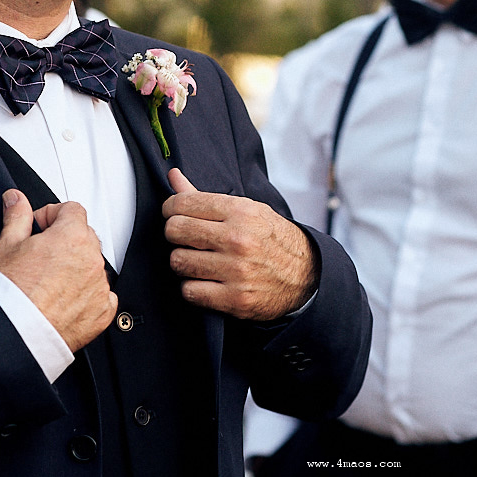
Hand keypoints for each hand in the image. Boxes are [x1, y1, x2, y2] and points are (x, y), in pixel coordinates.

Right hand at [0, 190, 117, 351]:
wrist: (15, 334)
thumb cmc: (11, 293)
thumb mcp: (7, 245)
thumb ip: (16, 216)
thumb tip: (15, 199)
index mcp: (72, 236)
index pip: (72, 210)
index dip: (53, 215)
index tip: (40, 227)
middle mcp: (92, 259)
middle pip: (85, 236)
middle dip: (65, 240)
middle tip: (41, 255)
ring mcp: (99, 286)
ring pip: (93, 266)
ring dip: (77, 267)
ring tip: (49, 281)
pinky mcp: (102, 312)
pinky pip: (102, 295)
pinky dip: (87, 296)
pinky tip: (64, 300)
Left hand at [162, 169, 316, 320]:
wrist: (306, 276)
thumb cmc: (271, 240)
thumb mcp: (247, 210)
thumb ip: (205, 197)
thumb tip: (173, 177)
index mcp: (241, 212)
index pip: (183, 203)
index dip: (170, 208)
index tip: (173, 213)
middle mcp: (238, 239)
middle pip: (175, 231)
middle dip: (174, 234)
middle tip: (185, 238)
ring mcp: (236, 271)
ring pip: (178, 262)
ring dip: (183, 262)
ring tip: (198, 260)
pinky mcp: (235, 299)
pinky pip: (190, 291)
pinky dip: (193, 287)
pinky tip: (206, 281)